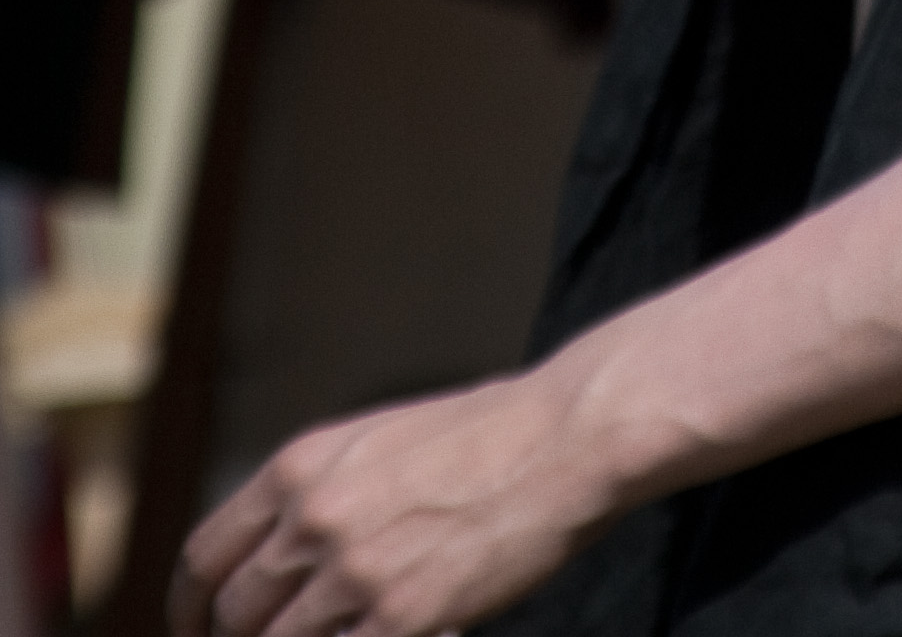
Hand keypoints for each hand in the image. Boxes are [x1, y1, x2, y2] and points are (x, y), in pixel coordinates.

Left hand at [168, 366, 598, 636]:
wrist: (559, 438)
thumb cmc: (482, 435)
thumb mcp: (376, 441)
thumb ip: (322, 491)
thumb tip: (285, 548)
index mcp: (299, 467)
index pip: (205, 556)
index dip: (191, 606)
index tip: (199, 628)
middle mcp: (312, 518)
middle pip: (235, 613)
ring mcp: (353, 572)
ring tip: (332, 631)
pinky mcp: (401, 616)